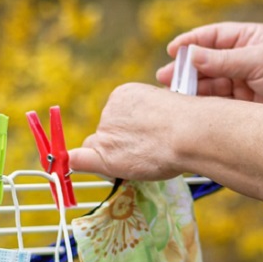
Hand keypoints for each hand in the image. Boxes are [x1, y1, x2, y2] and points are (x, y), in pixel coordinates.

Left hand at [68, 83, 188, 180]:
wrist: (190, 132)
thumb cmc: (189, 123)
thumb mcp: (166, 106)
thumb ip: (147, 117)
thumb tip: (145, 130)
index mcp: (124, 94)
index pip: (116, 117)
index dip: (126, 131)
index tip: (142, 137)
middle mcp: (109, 110)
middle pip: (105, 133)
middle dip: (118, 144)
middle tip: (147, 151)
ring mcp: (105, 131)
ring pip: (99, 148)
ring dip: (114, 156)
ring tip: (145, 158)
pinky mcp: (103, 152)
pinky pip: (79, 159)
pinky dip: (77, 163)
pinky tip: (71, 167)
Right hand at [156, 22, 262, 103]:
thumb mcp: (258, 62)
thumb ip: (223, 60)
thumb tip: (191, 55)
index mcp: (247, 39)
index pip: (213, 36)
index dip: (191, 42)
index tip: (172, 50)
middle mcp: (240, 58)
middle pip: (204, 61)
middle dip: (183, 68)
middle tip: (164, 76)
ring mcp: (237, 81)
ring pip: (205, 82)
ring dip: (188, 87)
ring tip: (171, 94)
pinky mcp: (237, 103)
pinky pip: (212, 100)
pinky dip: (198, 102)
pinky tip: (186, 105)